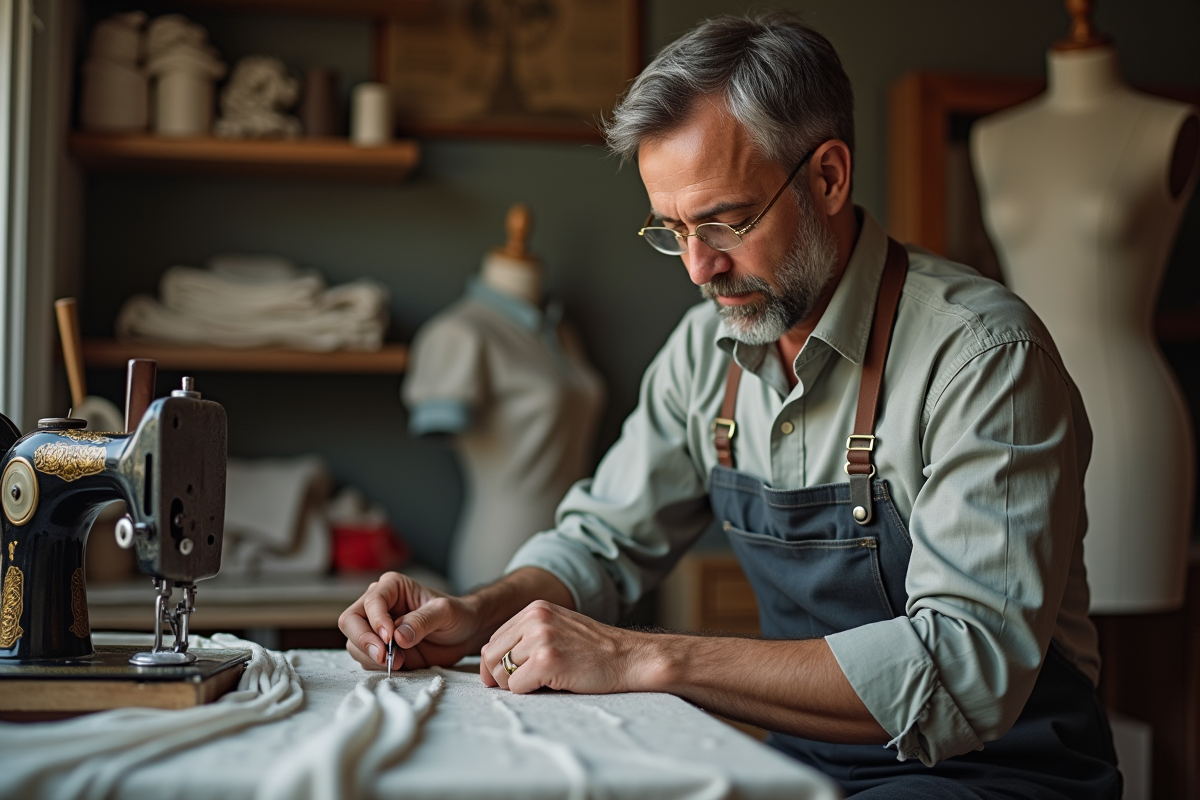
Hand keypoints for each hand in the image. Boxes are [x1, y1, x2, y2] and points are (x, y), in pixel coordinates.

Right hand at [338, 571, 483, 670]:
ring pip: (354, 643)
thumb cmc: (456, 615)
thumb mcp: (445, 612)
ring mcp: (375, 628)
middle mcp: (378, 606)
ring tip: (400, 661)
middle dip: (363, 640)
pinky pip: (365, 659)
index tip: (389, 638)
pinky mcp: (379, 649)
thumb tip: (397, 636)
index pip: (371, 602)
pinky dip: (376, 666)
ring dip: (372, 656)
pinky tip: (399, 664)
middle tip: (384, 656)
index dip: (376, 621)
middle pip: (350, 621)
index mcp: (391, 587)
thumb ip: (422, 621)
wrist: (464, 634)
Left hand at [479, 600, 655, 693]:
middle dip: (501, 678)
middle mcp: (535, 619)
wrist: (629, 658)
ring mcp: (541, 638)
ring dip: (517, 686)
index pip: (493, 640)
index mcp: (535, 609)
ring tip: (543, 683)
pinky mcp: (547, 661)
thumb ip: (526, 636)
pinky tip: (552, 686)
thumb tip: (489, 660)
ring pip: (501, 674)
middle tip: (523, 686)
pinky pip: (517, 687)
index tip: (506, 679)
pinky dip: (530, 693)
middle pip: (490, 656)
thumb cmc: (595, 650)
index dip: (495, 664)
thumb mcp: (558, 629)